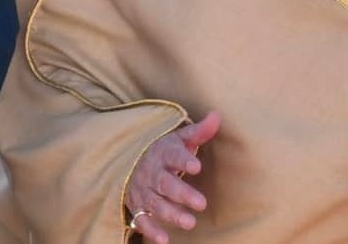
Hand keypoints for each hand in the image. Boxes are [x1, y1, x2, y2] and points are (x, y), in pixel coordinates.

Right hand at [123, 112, 220, 243]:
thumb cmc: (164, 151)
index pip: (173, 155)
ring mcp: (142, 190)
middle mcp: (151, 172)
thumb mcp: (179, 138)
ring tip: (190, 223)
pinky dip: (151, 230)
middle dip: (182, 194)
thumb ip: (198, 132)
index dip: (183, 160)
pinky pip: (142, 220)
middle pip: (165, 183)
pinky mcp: (137, 207)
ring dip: (171, 214)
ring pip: (155, 203)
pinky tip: (164, 240)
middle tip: (201, 203)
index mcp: (162, 152)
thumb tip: (217, 115)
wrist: (130, 162)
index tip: (196, 167)